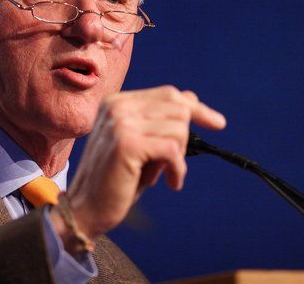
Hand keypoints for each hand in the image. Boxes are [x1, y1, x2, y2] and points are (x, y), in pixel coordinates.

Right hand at [64, 85, 225, 240]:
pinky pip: (172, 150)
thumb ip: (159, 120)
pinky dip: (177, 170)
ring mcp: (120, 122)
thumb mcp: (139, 143)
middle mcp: (117, 106)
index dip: (196, 108)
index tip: (218, 124)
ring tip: (159, 174)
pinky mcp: (127, 143)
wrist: (85, 209)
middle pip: (178, 109)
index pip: (168, 94)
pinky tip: (168, 184)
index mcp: (116, 102)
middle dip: (182, 139)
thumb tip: (191, 98)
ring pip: (178, 129)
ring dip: (177, 157)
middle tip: (168, 164)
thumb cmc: (115, 179)